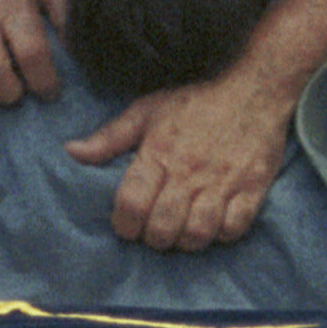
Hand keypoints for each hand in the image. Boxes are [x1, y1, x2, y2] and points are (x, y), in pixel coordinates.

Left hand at [66, 74, 292, 250]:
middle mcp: (190, 170)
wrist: (254, 86)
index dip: (124, 224)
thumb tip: (71, 152)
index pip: (132, 203)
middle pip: (163, 228)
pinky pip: (233, 229)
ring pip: (197, 234)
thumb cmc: (195, 100)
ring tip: (181, 231)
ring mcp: (223, 181)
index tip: (126, 224)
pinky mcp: (253, 188)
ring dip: (184, 241)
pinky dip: (220, 234)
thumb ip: (109, 137)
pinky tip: (213, 224)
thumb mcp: (146, 110)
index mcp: (159, 151)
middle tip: (154, 230)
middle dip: (152, 238)